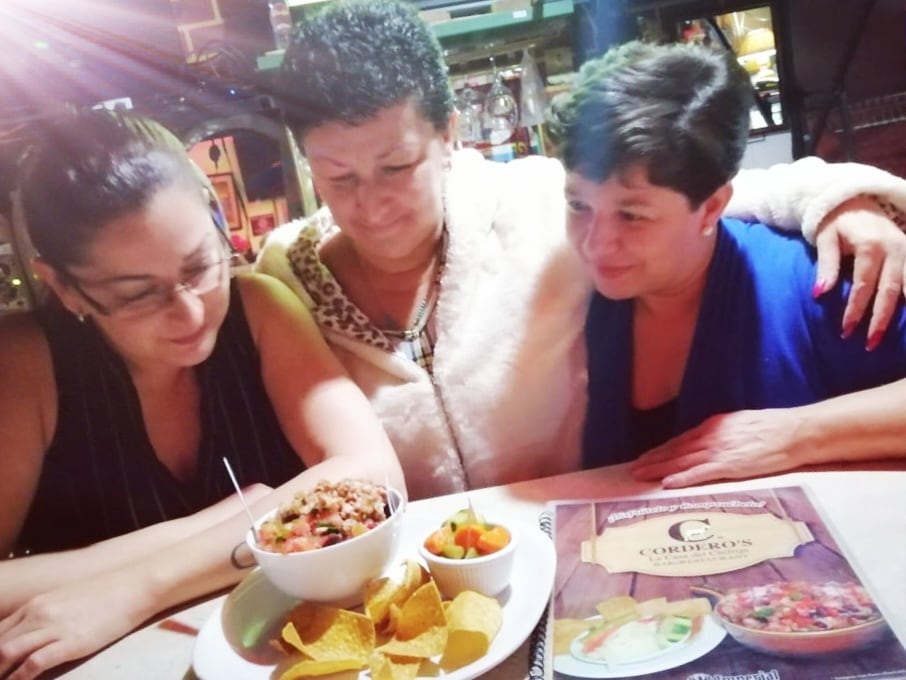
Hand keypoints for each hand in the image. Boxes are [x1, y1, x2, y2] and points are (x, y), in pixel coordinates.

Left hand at [0, 569, 149, 679]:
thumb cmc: (107, 592)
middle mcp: (39, 613)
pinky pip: (33, 663)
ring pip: (7, 653)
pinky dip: (19, 677)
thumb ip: (47, 613)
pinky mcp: (71, 642)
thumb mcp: (69, 598)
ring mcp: (54, 627)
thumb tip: (35, 633)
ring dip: (1, 672)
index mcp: (37, 604)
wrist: (135, 586)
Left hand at [628, 409, 806, 487]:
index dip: (662, 450)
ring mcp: (719, 451)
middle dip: (653, 460)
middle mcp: (711, 437)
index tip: (646, 457)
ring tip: (640, 476)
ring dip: (659, 469)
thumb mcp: (740, 424)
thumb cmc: (773, 428)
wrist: (795, 432)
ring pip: (681, 462)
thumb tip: (709, 443)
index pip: (681, 441)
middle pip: (675, 451)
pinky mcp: (730, 466)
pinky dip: (682, 478)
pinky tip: (667, 483)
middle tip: (634, 469)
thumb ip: (722, 433)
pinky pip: (700, 474)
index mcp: (713, 426)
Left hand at [813, 195, 905, 346]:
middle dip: (880, 320)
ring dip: (903, 313)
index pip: (863, 286)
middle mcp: (895, 249)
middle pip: (890, 292)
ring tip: (897, 338)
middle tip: (869, 344)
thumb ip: (826, 266)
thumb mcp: (826, 239)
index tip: (846, 331)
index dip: (855, 310)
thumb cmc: (837, 223)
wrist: (857, 200)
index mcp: (871, 246)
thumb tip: (819, 294)